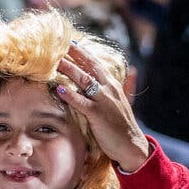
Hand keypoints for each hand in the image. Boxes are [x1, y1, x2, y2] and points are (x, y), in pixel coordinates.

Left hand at [56, 42, 149, 172]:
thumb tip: (133, 72)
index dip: (84, 53)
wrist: (131, 145)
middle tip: (61, 46)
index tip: (72, 43)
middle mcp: (109, 89)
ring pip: (85, 80)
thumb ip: (127, 86)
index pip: (97, 64)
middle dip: (75, 55)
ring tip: (56, 63)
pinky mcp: (98, 114)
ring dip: (70, 70)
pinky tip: (59, 90)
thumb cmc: (124, 126)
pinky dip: (70, 95)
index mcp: (113, 85)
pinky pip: (81, 102)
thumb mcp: (125, 102)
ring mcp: (103, 101)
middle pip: (90, 67)